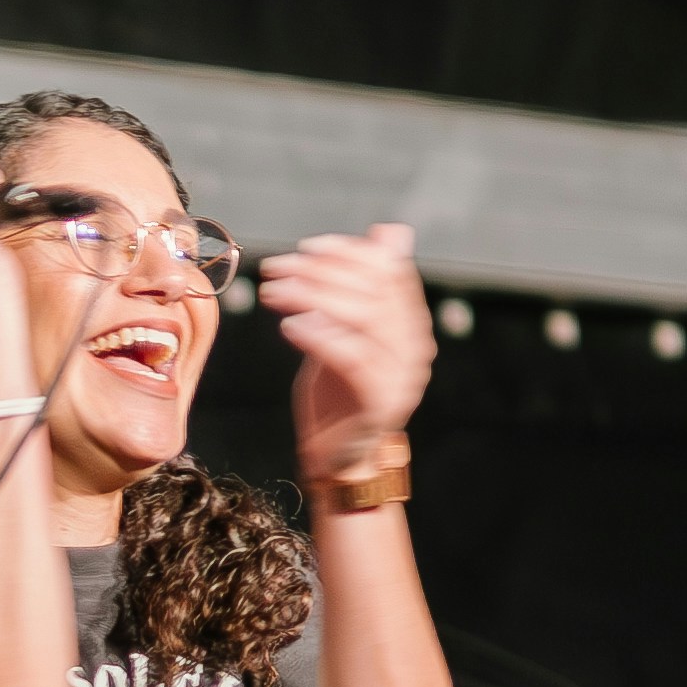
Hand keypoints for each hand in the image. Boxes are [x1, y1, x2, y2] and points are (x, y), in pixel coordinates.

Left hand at [254, 223, 434, 480]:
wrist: (340, 454)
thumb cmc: (340, 387)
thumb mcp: (348, 329)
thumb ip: (363, 286)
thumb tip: (391, 232)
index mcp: (410, 323)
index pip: (390, 272)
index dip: (350, 253)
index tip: (308, 247)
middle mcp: (414, 346)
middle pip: (374, 291)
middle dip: (321, 272)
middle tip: (277, 267)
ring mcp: (401, 375)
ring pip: (364, 318)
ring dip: (313, 297)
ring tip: (272, 292)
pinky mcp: (380, 400)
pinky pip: (352, 357)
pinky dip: (319, 336)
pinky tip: (290, 326)